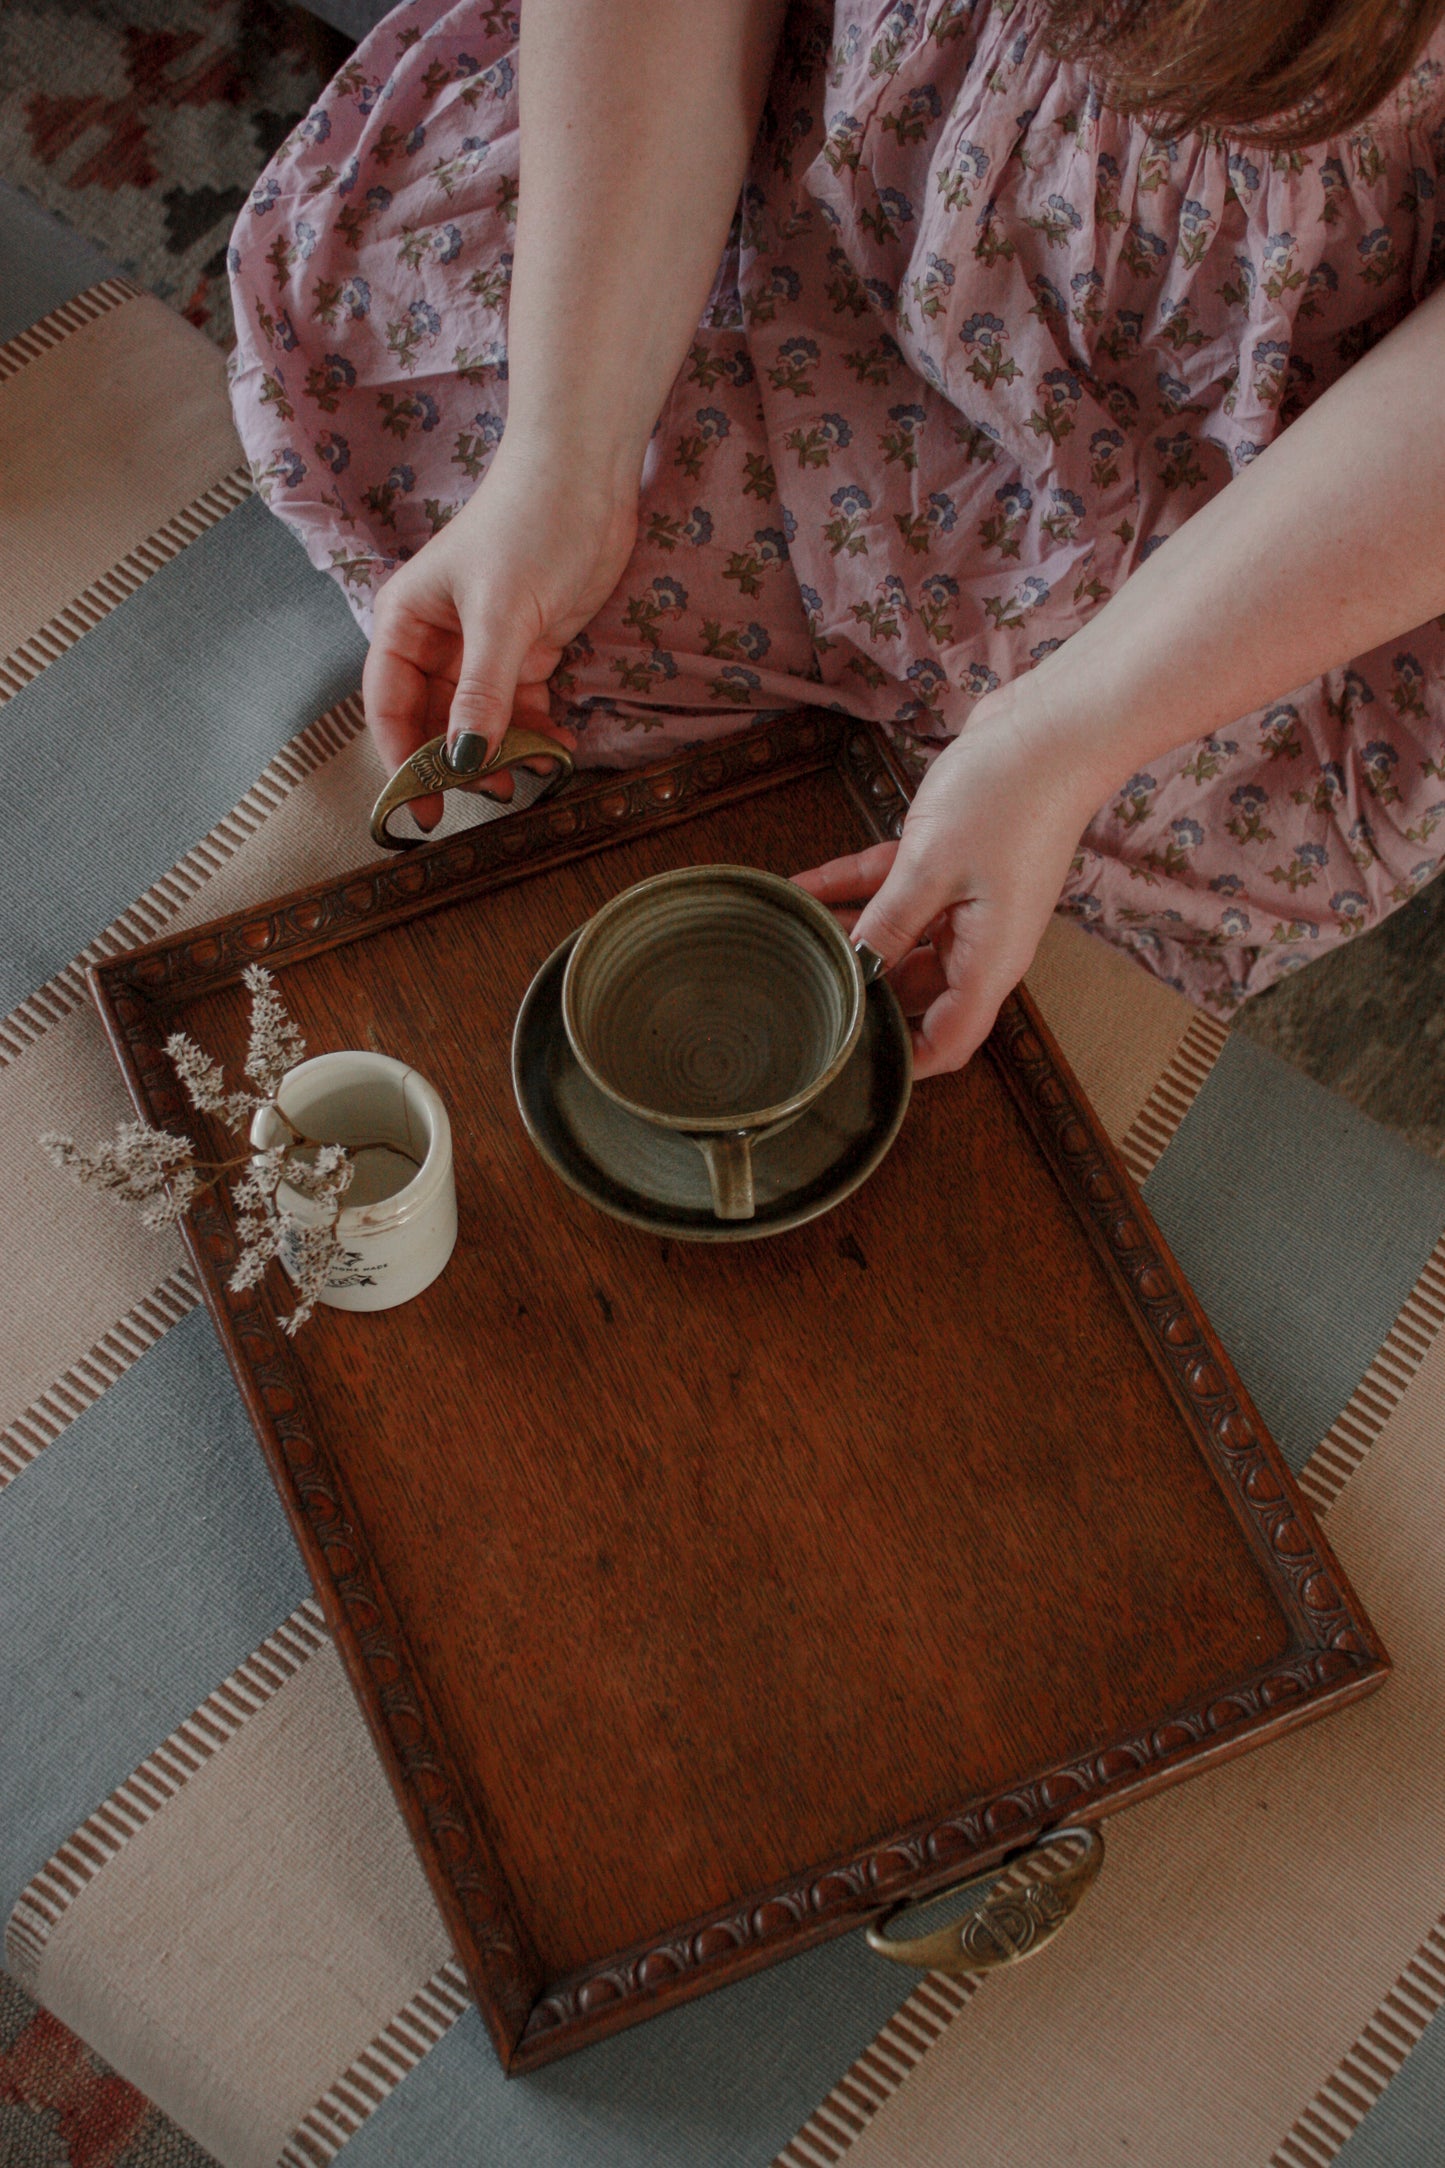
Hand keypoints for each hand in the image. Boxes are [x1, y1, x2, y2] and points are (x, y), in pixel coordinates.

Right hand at [361, 442, 638, 828]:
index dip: (401, 760)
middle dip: (458, 762)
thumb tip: (461, 760)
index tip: (422, 808)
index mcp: (405, 623)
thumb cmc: (528, 525)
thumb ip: (480, 693)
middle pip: (434, 720)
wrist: (587, 475)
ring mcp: (482, 645)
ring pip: (479, 718)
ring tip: (530, 778)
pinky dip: (535, 730)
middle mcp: (436, 639)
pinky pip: (520, 704)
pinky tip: (557, 748)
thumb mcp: (500, 616)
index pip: (389, 706)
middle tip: (489, 798)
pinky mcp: (526, 646)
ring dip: (502, 752)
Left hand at [793, 696, 1101, 1078]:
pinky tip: (802, 887)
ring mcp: (969, 902)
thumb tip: (855, 977)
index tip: (851, 1068)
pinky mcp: (955, 863)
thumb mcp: (929, 870)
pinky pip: (896, 889)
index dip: (904, 1063)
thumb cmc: (1008, 801)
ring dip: (848, 934)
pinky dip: (854, 888)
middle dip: (861, 992)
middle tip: (802, 993)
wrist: (1053, 727)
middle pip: (914, 991)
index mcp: (988, 961)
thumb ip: (886, 927)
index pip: (949, 1042)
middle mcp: (981, 941)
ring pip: (898, 936)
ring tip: (790, 935)